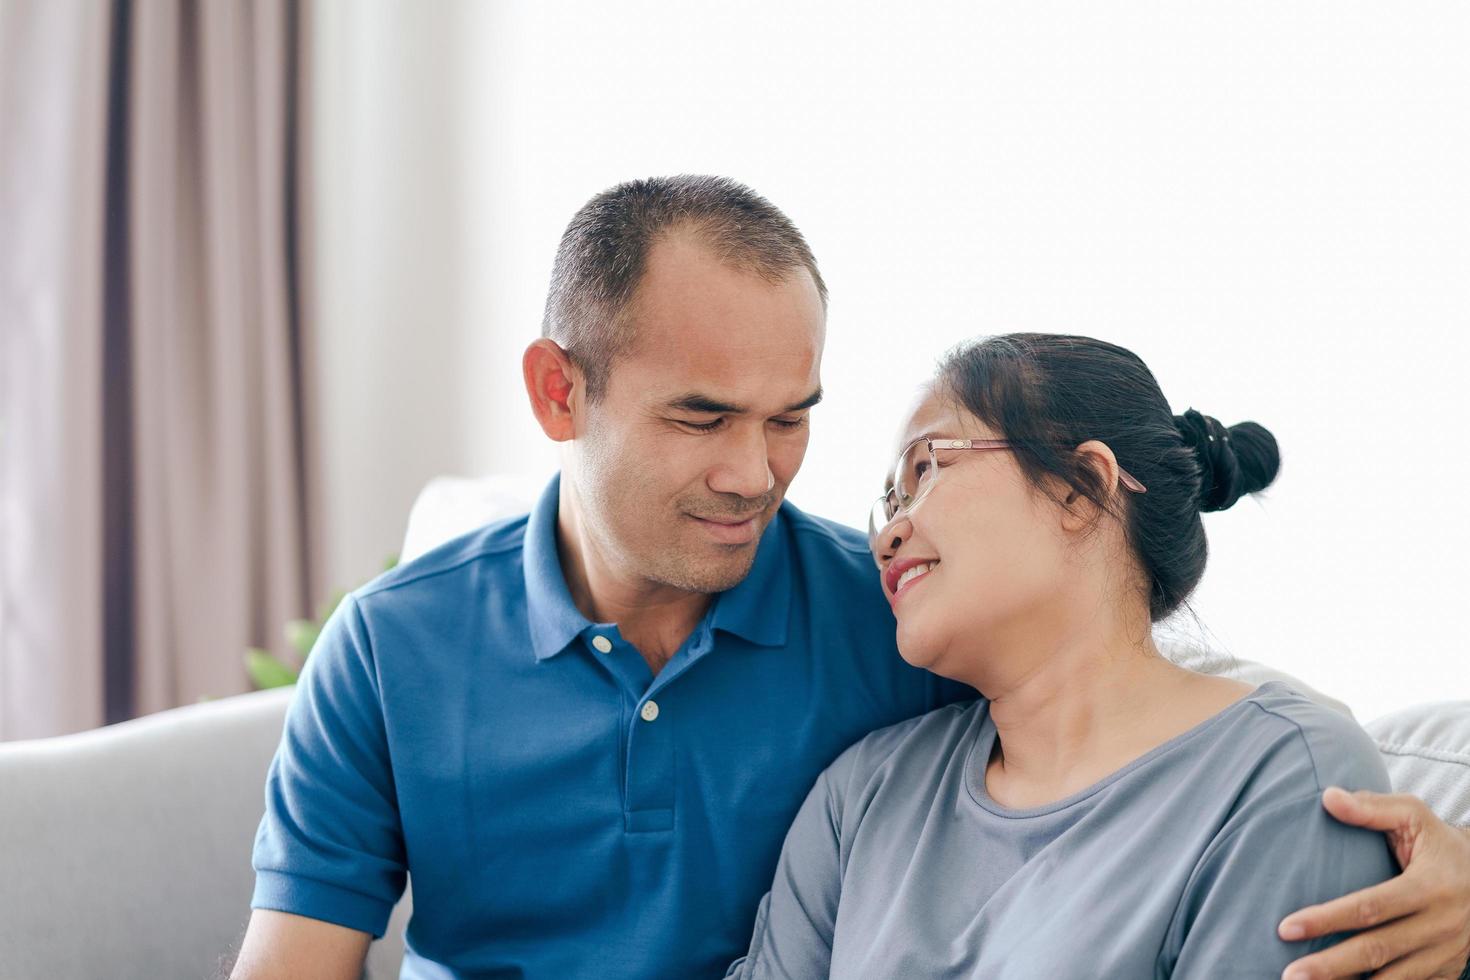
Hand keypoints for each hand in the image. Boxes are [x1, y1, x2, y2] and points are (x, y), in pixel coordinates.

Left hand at [1278, 788, 1469, 978]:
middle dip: (1331, 965)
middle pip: (1377, 950)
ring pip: (1394, 979)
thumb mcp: (1413, 816)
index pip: (1370, 907)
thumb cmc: (1438, 843)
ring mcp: (1446, 953)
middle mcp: (1440, 925)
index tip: (1286, 928)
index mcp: (1429, 886)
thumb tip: (1328, 797)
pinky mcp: (1447, 969)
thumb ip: (1371, 808)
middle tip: (1290, 974)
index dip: (1327, 919)